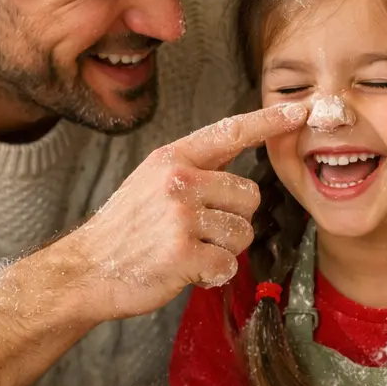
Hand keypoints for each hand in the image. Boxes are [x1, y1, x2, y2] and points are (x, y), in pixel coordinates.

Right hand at [55, 103, 307, 318]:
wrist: (85, 269)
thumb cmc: (126, 229)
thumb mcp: (151, 181)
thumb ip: (194, 166)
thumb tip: (238, 142)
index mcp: (172, 159)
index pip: (229, 132)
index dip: (268, 121)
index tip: (301, 111)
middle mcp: (178, 181)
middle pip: (250, 196)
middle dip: (232, 220)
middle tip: (194, 232)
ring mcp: (180, 216)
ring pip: (243, 233)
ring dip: (222, 250)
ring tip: (185, 250)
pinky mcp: (182, 253)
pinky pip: (228, 264)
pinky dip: (212, 274)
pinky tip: (184, 270)